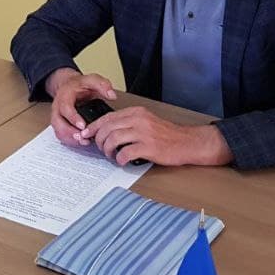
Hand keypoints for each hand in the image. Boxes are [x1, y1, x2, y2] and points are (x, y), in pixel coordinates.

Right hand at [46, 69, 116, 145]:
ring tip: (85, 142)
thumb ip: (102, 85)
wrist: (70, 86)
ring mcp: (57, 117)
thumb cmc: (80, 85)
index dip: (73, 118)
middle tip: (84, 138)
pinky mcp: (60, 125)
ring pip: (59, 131)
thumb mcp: (91, 80)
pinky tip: (82, 142)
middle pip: (58, 123)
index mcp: (64, 95)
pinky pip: (61, 136)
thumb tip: (112, 95)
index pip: (65, 108)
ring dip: (71, 139)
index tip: (83, 126)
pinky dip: (70, 141)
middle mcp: (58, 107)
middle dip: (70, 133)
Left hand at [81, 105, 231, 166]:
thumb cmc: (168, 135)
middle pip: (108, 128)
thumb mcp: (147, 121)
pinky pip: (125, 152)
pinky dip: (120, 159)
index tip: (87, 134)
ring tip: (111, 156)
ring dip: (107, 150)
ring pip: (113, 139)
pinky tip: (122, 161)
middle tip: (100, 149)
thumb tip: (108, 131)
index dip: (94, 127)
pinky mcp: (149, 147)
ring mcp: (144, 133)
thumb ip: (129, 123)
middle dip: (99, 140)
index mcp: (137, 112)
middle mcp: (139, 120)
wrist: (188, 142)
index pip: (108, 117)